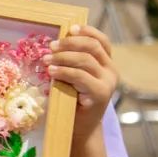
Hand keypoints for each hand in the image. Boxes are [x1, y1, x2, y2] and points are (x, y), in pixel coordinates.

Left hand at [45, 25, 117, 143]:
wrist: (79, 128)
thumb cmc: (72, 100)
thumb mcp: (72, 77)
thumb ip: (71, 62)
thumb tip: (54, 44)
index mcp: (106, 63)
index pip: (101, 41)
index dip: (87, 31)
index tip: (70, 28)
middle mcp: (111, 71)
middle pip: (92, 47)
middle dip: (69, 43)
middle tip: (50, 46)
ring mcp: (108, 82)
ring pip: (85, 60)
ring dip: (62, 57)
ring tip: (46, 60)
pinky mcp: (101, 94)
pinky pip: (81, 76)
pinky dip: (64, 71)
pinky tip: (52, 72)